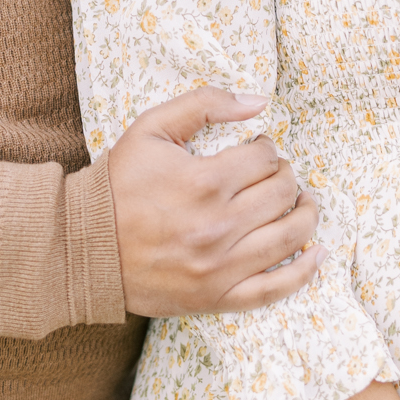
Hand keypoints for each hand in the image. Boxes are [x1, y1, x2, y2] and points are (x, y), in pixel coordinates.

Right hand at [106, 88, 324, 316]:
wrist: (83, 246)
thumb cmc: (118, 184)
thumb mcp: (151, 128)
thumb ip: (205, 104)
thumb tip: (259, 101)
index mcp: (204, 181)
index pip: (266, 159)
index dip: (267, 149)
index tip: (258, 151)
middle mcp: (218, 226)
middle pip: (282, 194)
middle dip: (286, 177)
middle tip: (275, 175)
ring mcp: (220, 267)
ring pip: (289, 237)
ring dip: (305, 214)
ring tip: (303, 203)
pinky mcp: (216, 297)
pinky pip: (274, 289)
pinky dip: (304, 271)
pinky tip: (317, 253)